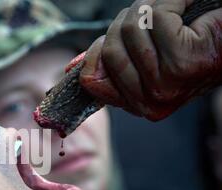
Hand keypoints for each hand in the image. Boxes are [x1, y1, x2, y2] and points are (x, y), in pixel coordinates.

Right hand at [75, 0, 221, 119]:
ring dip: (148, 10)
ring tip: (173, 16)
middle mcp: (150, 103)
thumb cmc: (192, 41)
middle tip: (153, 21)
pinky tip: (186, 10)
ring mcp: (165, 86)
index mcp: (139, 104)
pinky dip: (170, 1)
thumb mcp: (143, 55)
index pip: (92, 81)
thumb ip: (109, 63)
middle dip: (126, 25)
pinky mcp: (182, 63)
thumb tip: (72, 70)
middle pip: (110, 52)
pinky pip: (154, 18)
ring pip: (130, 32)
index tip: (111, 38)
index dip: (97, 53)